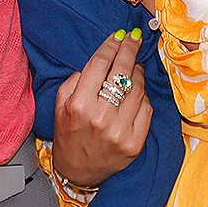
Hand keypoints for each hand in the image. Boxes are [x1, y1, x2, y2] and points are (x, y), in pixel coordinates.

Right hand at [50, 30, 152, 189]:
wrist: (78, 171)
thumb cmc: (69, 134)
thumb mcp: (60, 105)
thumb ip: (75, 80)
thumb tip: (102, 59)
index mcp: (79, 105)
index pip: (100, 63)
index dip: (111, 45)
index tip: (119, 35)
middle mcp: (101, 117)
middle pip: (122, 71)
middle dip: (129, 49)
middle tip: (134, 38)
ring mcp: (121, 131)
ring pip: (137, 89)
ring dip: (137, 72)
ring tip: (134, 66)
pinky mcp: (135, 143)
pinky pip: (146, 108)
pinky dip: (143, 96)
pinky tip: (136, 92)